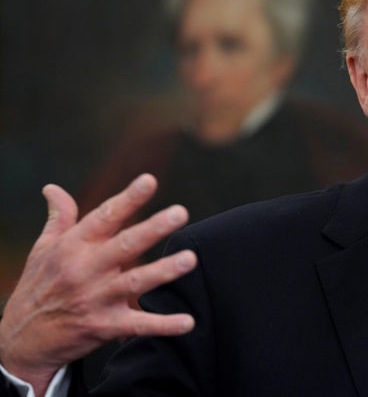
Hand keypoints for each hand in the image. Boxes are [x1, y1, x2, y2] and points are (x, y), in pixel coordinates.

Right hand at [0, 174, 196, 394]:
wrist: (21, 342)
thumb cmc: (37, 288)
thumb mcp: (43, 250)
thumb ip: (59, 218)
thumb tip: (52, 187)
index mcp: (73, 246)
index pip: (104, 217)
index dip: (128, 198)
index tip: (150, 180)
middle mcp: (86, 269)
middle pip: (125, 245)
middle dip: (153, 228)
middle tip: (180, 212)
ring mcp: (95, 299)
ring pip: (135, 282)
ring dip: (163, 271)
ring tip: (190, 259)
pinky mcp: (103, 327)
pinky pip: (137, 325)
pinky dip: (163, 325)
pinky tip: (187, 322)